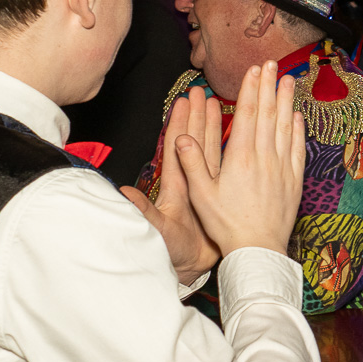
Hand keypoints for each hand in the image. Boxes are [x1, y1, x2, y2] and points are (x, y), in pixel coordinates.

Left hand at [121, 86, 220, 284]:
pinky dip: (230, 150)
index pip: (177, 149)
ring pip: (209, 150)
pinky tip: (239, 137)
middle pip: (193, 142)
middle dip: (196, 116)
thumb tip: (123, 193)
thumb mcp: (157, 231)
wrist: (188, 269)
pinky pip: (223, 168)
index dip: (179, 124)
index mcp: (175, 187)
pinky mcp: (216, 196)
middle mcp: (189, 183)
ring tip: (215, 104)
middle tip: (200, 92)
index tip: (184, 102)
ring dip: (212, 127)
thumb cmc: (171, 251)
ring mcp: (203, 188)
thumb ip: (143, 212)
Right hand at [178, 61, 305, 254]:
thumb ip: (192, 164)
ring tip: (288, 80)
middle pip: (268, 114)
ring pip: (286, 127)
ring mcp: (282, 168)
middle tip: (272, 63)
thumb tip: (181, 137)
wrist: (258, 249)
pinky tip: (298, 116)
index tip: (254, 70)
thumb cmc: (226, 224)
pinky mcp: (294, 180)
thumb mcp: (200, 195)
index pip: (248, 115)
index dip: (251, 90)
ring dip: (286, 101)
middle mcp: (264, 158)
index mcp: (240, 158)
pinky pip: (298, 148)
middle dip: (269, 86)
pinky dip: (298, 129)